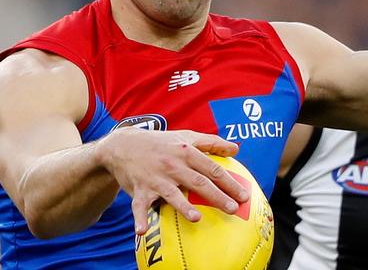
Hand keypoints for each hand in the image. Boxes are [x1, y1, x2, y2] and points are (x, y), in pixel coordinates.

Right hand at [95, 128, 248, 234]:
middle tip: (234, 209)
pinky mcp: (140, 190)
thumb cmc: (160, 142)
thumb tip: (236, 149)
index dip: (229, 182)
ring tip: (196, 218)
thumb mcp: (185, 136)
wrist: (123, 145)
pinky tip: (141, 231)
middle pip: (199, 182)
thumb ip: (211, 142)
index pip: (212, 168)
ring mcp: (156, 178)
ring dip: (183, 207)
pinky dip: (139, 218)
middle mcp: (173, 165)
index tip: (244, 194)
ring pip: (172, 194)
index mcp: (186, 151)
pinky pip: (139, 207)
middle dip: (217, 196)